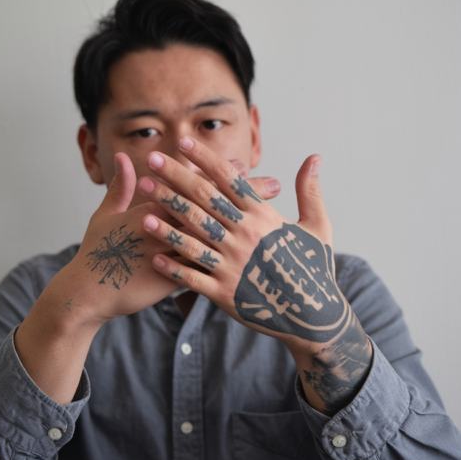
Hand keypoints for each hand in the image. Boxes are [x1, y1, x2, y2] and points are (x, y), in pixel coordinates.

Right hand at [62, 152, 281, 324]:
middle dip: (245, 195)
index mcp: (151, 207)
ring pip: (216, 235)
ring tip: (272, 221)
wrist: (87, 291)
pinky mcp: (172, 278)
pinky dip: (227, 263)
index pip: (192, 184)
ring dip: (245, 225)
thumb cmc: (96, 251)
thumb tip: (124, 158)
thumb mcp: (105, 215)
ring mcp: (171, 253)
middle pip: (213, 205)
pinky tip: (250, 261)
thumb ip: (121, 187)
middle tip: (275, 184)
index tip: (245, 165)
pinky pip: (205, 269)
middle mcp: (165, 227)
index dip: (219, 174)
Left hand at [138, 137, 371, 413]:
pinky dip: (171, 265)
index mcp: (264, 218)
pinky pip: (191, 276)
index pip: (229, 180)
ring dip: (165, 213)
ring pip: (191, 234)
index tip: (183, 142)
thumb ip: (310, 191)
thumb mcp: (318, 226)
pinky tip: (151, 254)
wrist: (314, 317)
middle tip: (151, 159)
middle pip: (203, 200)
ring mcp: (232, 265)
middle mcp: (244, 237)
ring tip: (142, 197)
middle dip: (175, 177)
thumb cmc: (314, 268)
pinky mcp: (223, 292)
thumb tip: (315, 157)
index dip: (204, 159)